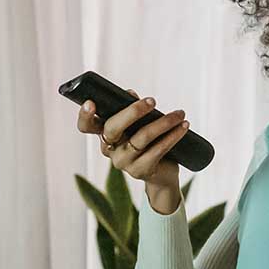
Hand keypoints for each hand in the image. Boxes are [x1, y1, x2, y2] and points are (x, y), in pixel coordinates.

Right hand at [75, 87, 189, 187]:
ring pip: (141, 138)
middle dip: (132, 112)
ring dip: (163, 123)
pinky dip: (173, 136)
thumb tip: (130, 94)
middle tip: (152, 101)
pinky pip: (157, 151)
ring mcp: (123, 162)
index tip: (91, 103)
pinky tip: (183, 127)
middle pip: (113, 128)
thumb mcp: (138, 124)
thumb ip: (131, 109)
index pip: (86, 126)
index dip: (85, 116)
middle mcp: (109, 149)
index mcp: (104, 135)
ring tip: (179, 114)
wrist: (162, 174)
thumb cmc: (148, 142)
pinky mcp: (140, 171)